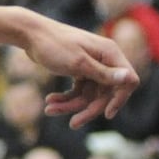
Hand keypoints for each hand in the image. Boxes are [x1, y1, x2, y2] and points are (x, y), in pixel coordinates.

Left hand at [24, 17, 138, 126]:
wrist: (29, 34)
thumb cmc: (53, 45)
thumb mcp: (78, 63)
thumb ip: (103, 73)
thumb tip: (129, 79)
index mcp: (110, 54)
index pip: (128, 82)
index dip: (119, 99)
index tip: (106, 114)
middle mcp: (104, 60)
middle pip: (104, 93)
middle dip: (87, 109)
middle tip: (72, 124)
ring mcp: (91, 66)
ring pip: (88, 94)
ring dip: (70, 104)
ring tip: (49, 109)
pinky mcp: (78, 70)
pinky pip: (77, 90)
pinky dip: (65, 97)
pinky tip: (49, 101)